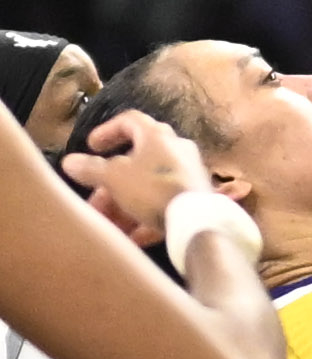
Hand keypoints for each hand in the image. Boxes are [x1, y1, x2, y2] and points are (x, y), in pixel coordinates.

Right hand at [62, 110, 215, 248]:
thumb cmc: (152, 188)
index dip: (107, 130)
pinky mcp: (193, 195)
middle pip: (135, 161)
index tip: (90, 146)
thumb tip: (69, 161)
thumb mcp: (114, 177)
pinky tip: (130, 237)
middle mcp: (175, 149)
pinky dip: (143, 217)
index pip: (130, 120)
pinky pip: (162, 203)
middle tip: (92, 201)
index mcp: (157, 136)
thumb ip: (91, 169)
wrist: (194, 218)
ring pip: (146, 186)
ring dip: (122, 204)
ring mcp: (187, 172)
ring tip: (105, 224)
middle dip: (109, 183)